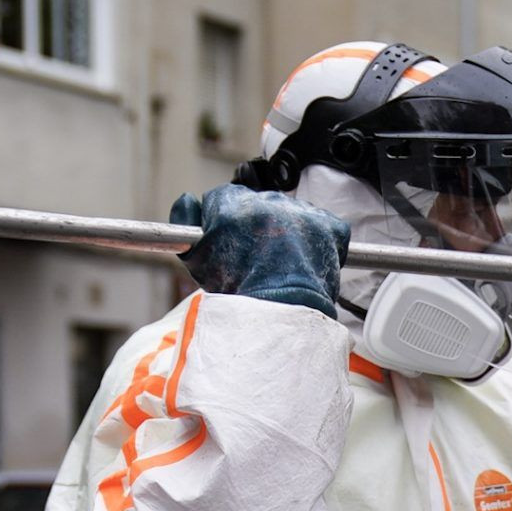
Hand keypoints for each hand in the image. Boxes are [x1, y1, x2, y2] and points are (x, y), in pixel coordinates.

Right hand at [169, 185, 349, 318]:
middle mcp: (267, 200)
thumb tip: (187, 199)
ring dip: (287, 230)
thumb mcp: (196, 256)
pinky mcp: (328, 226)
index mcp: (232, 203)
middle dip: (257, 225)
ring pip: (291, 212)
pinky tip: (306, 259)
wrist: (280, 312)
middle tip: (258, 256)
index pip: (224, 197)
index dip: (225, 221)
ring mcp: (300, 212)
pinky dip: (319, 238)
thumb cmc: (235, 289)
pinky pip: (324, 222)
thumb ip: (184, 219)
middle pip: (258, 204)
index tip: (232, 240)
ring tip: (283, 262)